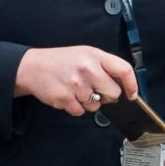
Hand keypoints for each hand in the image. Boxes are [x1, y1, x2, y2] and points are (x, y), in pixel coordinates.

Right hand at [13, 46, 139, 116]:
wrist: (32, 67)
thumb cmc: (60, 61)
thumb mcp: (84, 54)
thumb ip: (103, 66)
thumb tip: (121, 85)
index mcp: (94, 55)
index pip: (123, 70)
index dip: (132, 84)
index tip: (132, 94)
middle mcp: (87, 69)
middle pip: (113, 93)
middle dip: (106, 96)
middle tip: (94, 90)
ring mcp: (76, 84)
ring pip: (96, 106)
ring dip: (87, 102)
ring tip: (75, 89)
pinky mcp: (65, 98)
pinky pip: (80, 111)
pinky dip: (75, 107)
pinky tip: (67, 95)